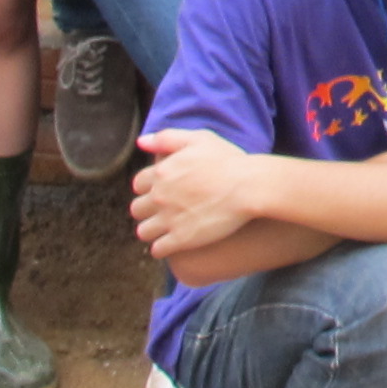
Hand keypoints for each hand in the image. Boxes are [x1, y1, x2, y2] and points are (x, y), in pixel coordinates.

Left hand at [131, 125, 266, 259]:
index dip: (149, 188)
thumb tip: (141, 141)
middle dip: (148, 210)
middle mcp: (160, 196)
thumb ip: (166, 138)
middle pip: (137, 209)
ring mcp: (169, 219)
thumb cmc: (228, 161)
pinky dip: (162, 248)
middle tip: (163, 212)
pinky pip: (158, 249)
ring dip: (152, 231)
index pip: (138, 184)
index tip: (161, 191)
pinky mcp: (181, 239)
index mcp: (161, 172)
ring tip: (166, 230)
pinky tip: (173, 244)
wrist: (249, 187)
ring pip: (144, 231)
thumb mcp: (199, 139)